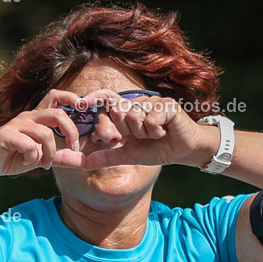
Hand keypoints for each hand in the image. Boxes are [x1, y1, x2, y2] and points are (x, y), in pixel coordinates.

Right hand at [0, 89, 86, 178]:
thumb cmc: (12, 156)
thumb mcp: (40, 158)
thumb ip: (60, 158)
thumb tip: (82, 159)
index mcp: (37, 118)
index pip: (56, 97)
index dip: (71, 98)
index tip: (84, 109)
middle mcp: (28, 117)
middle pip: (57, 114)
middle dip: (71, 132)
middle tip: (73, 147)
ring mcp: (17, 125)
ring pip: (45, 134)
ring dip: (50, 153)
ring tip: (44, 164)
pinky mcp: (6, 136)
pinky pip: (29, 145)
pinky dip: (32, 157)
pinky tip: (26, 162)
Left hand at [75, 90, 217, 169]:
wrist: (183, 151)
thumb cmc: (157, 150)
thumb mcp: (129, 155)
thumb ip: (108, 157)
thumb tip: (84, 164)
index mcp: (129, 111)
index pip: (108, 98)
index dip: (95, 97)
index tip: (79, 103)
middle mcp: (139, 102)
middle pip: (120, 112)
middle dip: (130, 131)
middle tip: (144, 136)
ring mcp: (154, 101)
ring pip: (135, 117)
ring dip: (145, 133)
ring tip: (156, 134)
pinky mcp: (167, 105)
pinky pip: (150, 119)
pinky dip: (156, 132)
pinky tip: (165, 132)